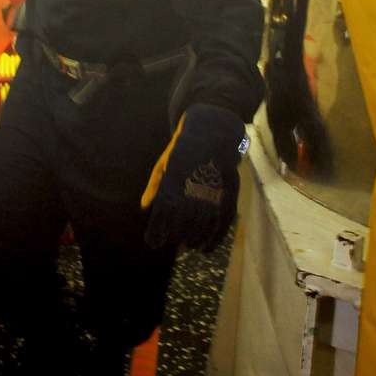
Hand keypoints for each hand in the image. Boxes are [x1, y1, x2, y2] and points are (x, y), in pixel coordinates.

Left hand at [141, 103, 245, 251]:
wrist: (214, 128)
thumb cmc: (185, 148)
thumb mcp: (165, 162)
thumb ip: (154, 185)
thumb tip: (144, 208)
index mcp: (175, 174)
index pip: (163, 210)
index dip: (157, 229)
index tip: (152, 242)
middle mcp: (194, 181)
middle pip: (183, 219)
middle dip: (176, 237)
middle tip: (174, 244)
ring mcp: (214, 185)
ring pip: (204, 222)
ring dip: (195, 239)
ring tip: (189, 245)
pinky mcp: (231, 188)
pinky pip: (224, 219)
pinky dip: (216, 237)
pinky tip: (207, 247)